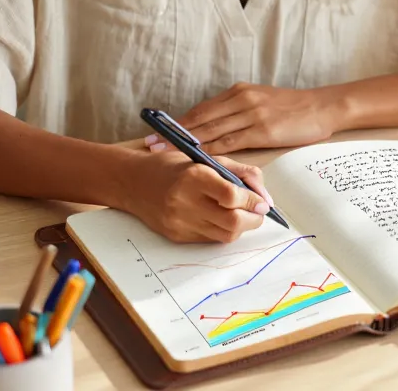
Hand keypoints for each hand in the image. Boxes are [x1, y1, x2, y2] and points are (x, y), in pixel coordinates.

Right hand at [114, 147, 273, 242]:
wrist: (132, 181)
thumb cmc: (173, 165)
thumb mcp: (206, 158)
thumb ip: (239, 173)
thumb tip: (265, 198)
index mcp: (193, 176)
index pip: (232, 196)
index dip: (253, 201)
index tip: (262, 202)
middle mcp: (185, 201)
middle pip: (232, 222)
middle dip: (253, 220)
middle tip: (258, 212)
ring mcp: (179, 222)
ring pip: (224, 235)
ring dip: (241, 227)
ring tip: (242, 215)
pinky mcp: (176, 236)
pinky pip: (210, 239)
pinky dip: (222, 230)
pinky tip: (221, 218)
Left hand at [148, 83, 341, 153]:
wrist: (322, 107)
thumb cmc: (293, 108)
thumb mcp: (260, 102)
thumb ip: (237, 111)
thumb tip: (213, 128)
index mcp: (238, 92)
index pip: (201, 109)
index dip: (177, 122)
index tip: (155, 131)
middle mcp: (241, 100)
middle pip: (199, 118)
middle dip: (172, 133)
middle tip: (148, 143)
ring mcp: (251, 114)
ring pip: (211, 130)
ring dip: (184, 143)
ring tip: (163, 153)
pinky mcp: (262, 130)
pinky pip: (230, 141)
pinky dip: (210, 150)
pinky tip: (196, 158)